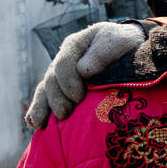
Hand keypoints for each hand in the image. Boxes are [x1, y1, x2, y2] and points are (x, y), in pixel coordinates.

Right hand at [25, 22, 145, 128]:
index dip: (68, 82)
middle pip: (51, 80)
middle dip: (56, 99)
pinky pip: (44, 98)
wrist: (131, 49)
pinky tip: (34, 124)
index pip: (63, 64)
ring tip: (42, 125)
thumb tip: (82, 71)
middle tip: (65, 115)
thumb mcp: (118, 42)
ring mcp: (60, 75)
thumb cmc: (125, 45)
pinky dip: (37, 111)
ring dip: (42, 108)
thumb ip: (100, 54)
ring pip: (44, 91)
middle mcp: (63, 60)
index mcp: (74, 46)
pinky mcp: (62, 89)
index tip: (79, 98)